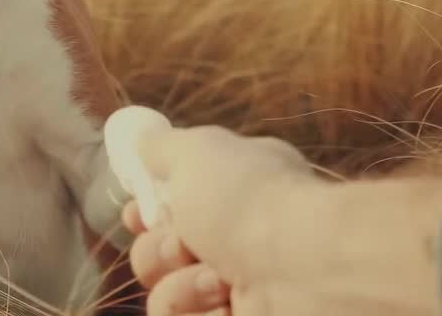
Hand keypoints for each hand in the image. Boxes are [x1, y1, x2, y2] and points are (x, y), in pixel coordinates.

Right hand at [123, 125, 321, 315]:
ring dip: (181, 286)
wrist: (304, 269)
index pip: (170, 204)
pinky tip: (226, 305)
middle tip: (183, 245)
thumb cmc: (248, 200)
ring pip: (164, 293)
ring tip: (217, 281)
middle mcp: (232, 237)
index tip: (138, 215)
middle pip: (156, 253)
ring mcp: (234, 286)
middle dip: (159, 251)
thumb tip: (144, 142)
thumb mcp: (197, 151)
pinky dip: (198, 312)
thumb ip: (164, 147)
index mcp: (229, 188)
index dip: (145, 212)